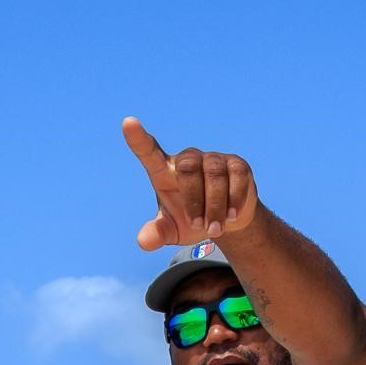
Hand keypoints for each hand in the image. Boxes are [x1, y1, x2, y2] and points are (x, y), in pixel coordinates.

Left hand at [122, 116, 259, 251]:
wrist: (226, 222)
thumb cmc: (192, 221)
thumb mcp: (172, 231)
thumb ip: (157, 233)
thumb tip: (144, 241)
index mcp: (164, 172)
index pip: (148, 151)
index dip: (138, 138)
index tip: (128, 123)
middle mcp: (188, 159)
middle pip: (187, 167)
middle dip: (194, 200)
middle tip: (199, 226)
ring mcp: (213, 159)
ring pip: (214, 174)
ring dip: (215, 206)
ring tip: (215, 229)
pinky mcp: (237, 164)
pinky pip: (237, 176)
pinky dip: (234, 200)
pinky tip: (232, 215)